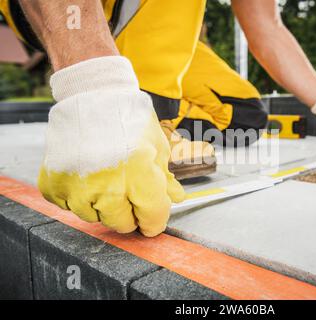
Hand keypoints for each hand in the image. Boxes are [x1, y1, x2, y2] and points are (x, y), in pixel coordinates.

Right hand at [38, 56, 184, 236]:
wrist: (93, 95)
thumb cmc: (129, 118)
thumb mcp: (157, 145)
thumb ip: (165, 178)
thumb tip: (175, 200)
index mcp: (139, 171)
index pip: (152, 216)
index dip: (155, 221)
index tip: (152, 219)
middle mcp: (107, 182)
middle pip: (123, 223)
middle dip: (131, 212)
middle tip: (128, 191)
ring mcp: (77, 184)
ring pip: (95, 218)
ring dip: (104, 205)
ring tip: (106, 177)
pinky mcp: (54, 183)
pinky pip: (69, 208)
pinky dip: (79, 198)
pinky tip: (87, 176)